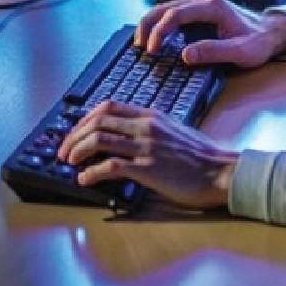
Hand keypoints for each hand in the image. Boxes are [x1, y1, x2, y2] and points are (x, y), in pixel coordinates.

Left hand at [57, 100, 238, 208]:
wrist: (221, 172)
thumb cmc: (202, 156)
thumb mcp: (174, 131)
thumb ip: (151, 130)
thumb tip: (127, 138)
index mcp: (151, 116)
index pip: (110, 106)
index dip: (86, 117)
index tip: (75, 130)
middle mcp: (146, 126)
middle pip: (99, 120)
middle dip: (74, 134)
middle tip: (64, 150)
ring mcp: (146, 147)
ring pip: (100, 139)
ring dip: (77, 150)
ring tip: (69, 162)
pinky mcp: (148, 169)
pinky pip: (111, 166)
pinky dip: (92, 172)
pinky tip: (84, 179)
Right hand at [135, 0, 285, 66]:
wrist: (270, 31)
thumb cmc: (258, 42)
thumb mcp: (241, 52)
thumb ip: (214, 52)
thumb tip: (186, 55)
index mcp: (213, 5)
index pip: (176, 14)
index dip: (160, 31)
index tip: (153, 50)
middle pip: (165, 8)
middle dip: (148, 27)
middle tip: (140, 48)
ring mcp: (200, 0)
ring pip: (165, 8)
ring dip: (151, 24)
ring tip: (142, 45)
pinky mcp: (198, 6)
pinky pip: (172, 12)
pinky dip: (159, 24)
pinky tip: (154, 38)